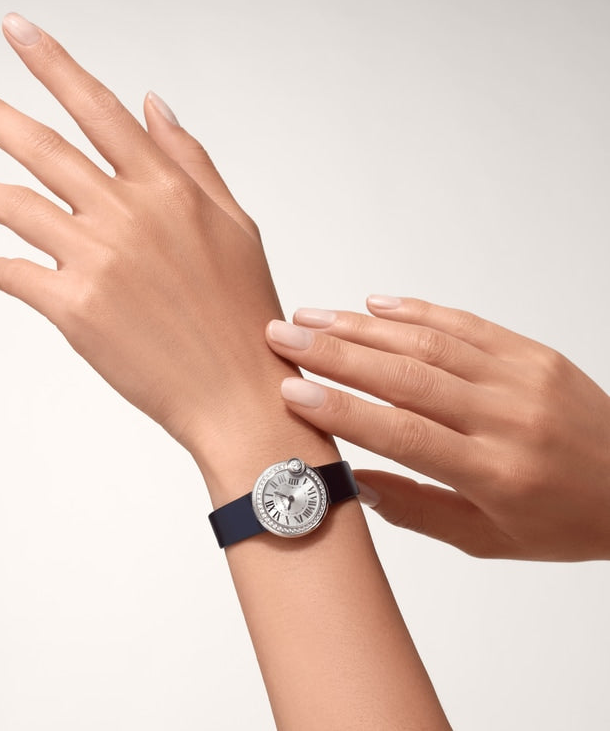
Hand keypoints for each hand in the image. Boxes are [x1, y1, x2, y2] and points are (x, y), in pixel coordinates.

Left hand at [0, 13, 295, 466]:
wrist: (238, 393)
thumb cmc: (243, 316)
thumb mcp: (236, 225)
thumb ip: (192, 161)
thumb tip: (154, 106)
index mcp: (170, 191)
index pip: (100, 110)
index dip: (54, 65)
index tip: (19, 34)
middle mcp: (130, 215)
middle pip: (43, 148)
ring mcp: (99, 261)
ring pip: (15, 205)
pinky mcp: (75, 310)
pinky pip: (16, 275)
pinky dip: (1, 269)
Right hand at [265, 296, 609, 560]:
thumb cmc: (562, 522)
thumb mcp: (487, 540)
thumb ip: (415, 511)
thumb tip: (354, 480)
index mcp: (495, 472)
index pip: (401, 432)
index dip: (340, 408)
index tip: (290, 389)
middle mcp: (507, 417)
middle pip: (405, 375)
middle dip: (333, 352)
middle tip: (282, 335)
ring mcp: (522, 377)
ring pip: (429, 342)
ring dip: (362, 326)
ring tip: (311, 317)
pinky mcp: (532, 352)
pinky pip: (466, 324)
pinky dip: (416, 310)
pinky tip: (374, 304)